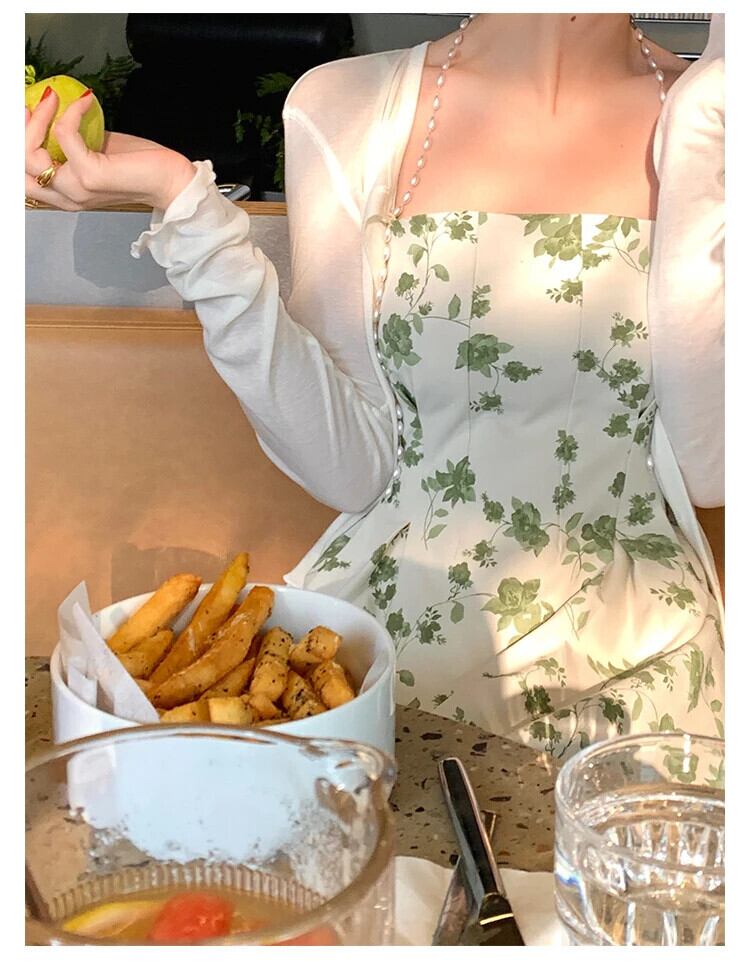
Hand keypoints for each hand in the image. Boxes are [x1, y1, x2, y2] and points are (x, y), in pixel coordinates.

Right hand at [25, 87, 197, 210]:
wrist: (171, 181)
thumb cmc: (141, 167)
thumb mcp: (98, 152)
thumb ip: (76, 144)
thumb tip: (59, 116)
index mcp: (67, 195)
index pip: (24, 176)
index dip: (18, 141)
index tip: (27, 111)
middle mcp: (68, 197)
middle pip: (20, 168)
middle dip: (20, 133)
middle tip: (31, 106)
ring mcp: (78, 188)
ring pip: (31, 155)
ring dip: (39, 120)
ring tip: (54, 99)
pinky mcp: (91, 176)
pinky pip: (64, 135)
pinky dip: (70, 113)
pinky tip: (85, 102)